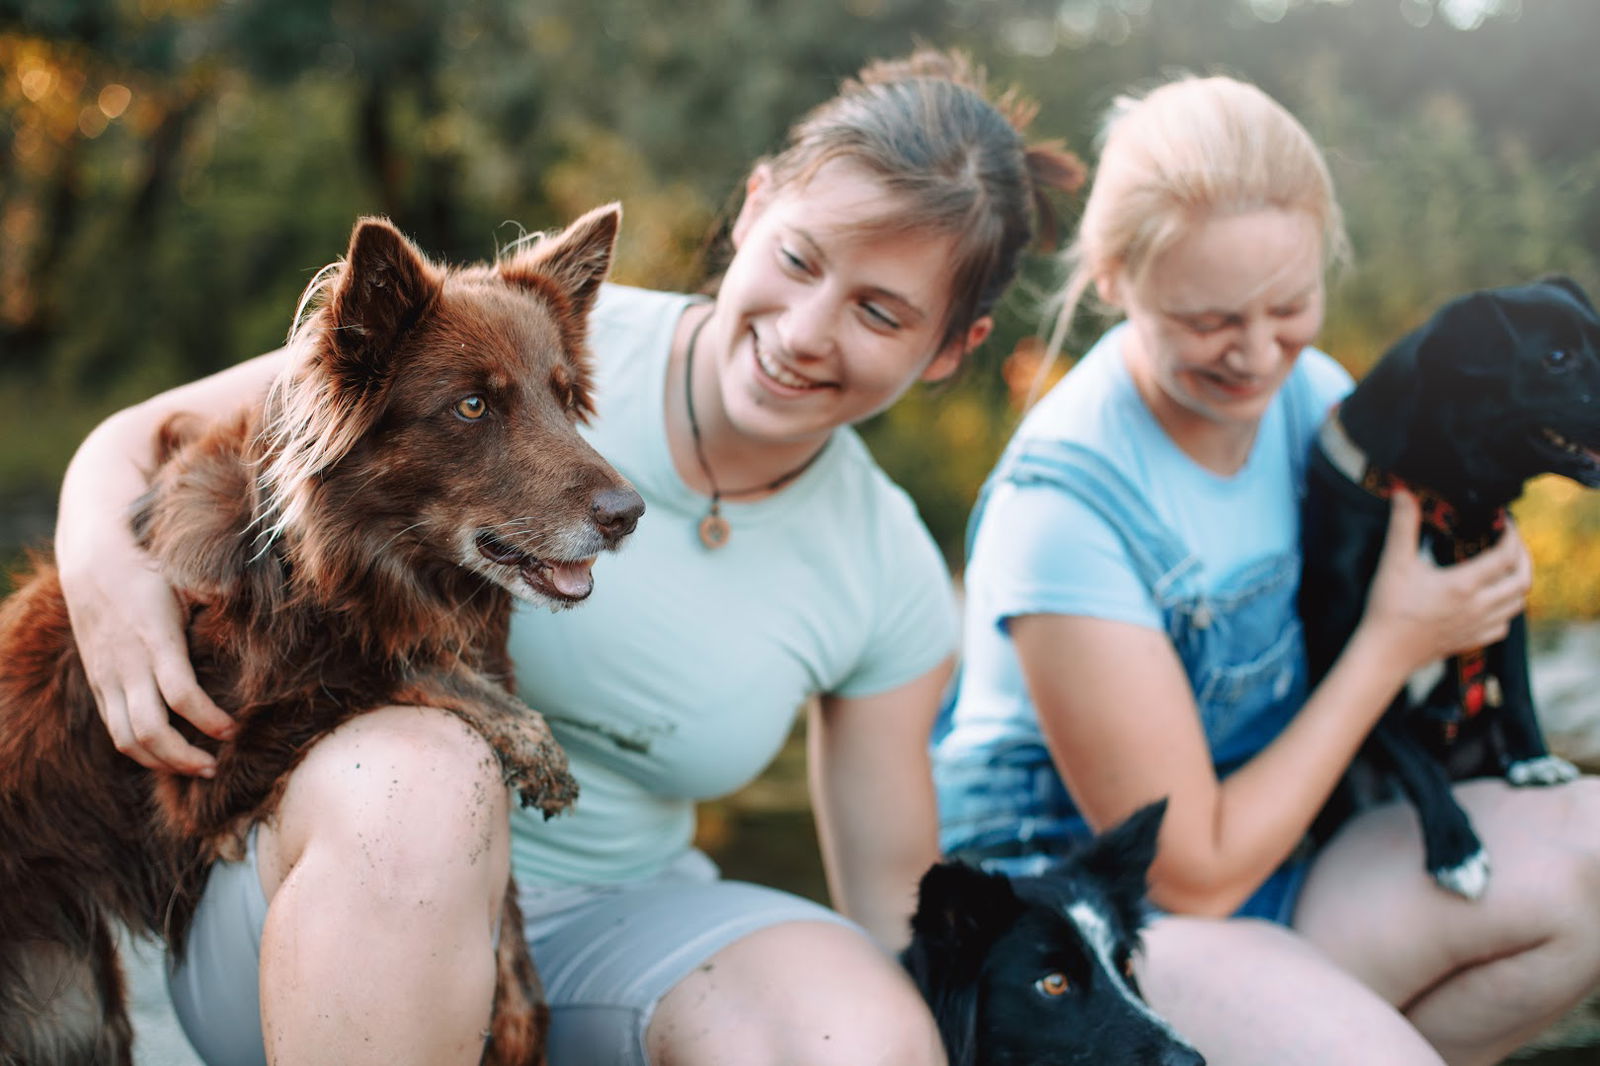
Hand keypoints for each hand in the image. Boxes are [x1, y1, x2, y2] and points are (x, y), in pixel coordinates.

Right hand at [57, 528, 234, 775]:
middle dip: (183, 757)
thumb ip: (218, 593)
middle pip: (149, 730)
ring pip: (127, 739)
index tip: (234, 730)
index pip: (180, 694)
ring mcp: (108, 677)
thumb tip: (253, 598)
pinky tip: (168, 755)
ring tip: (196, 769)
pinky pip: (114, 729)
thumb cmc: (151, 568)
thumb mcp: (186, 576)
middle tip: (216, 768)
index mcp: (156, 639)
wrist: (92, 560)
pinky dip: (140, 750)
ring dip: (161, 762)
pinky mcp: (98, 683)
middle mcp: (127, 665)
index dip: (208, 719)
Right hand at [1361, 491, 1531, 672]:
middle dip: (1523, 557)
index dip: (1512, 535)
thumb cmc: (1388, 609)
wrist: (1384, 653)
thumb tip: (1403, 493)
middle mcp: (1479, 606)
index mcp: (1464, 585)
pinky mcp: (1471, 641)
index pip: (1506, 555)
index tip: (1505, 522)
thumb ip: (1402, 525)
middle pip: (1522, 580)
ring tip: (1508, 569)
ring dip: (1519, 583)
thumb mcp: (1393, 562)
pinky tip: (1493, 603)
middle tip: (1512, 543)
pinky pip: (1503, 626)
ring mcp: (1477, 626)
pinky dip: (1506, 611)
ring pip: (1518, 604)